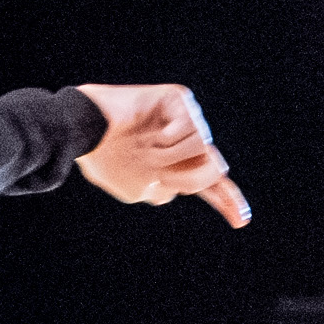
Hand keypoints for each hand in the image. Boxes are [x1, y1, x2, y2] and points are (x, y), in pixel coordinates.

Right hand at [74, 82, 250, 226]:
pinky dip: (168, 140)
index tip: (240, 222)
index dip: (227, 201)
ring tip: (145, 149)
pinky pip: (191, 130)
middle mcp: (183, 144)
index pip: (207, 185)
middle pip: (211, 170)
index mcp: (173, 167)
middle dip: (188, 178)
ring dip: (170, 158)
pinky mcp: (178, 101)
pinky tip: (150, 133)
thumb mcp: (137, 186)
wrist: (82, 129)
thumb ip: (168, 187)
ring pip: (202, 150)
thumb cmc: (102, 158)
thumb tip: (198, 170)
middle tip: (157, 170)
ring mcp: (182, 120)